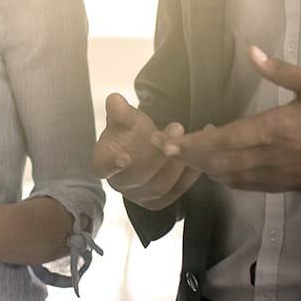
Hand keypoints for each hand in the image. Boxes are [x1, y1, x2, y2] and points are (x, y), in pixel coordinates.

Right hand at [93, 92, 199, 209]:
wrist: (142, 145)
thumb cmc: (128, 130)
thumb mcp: (124, 117)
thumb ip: (119, 110)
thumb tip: (115, 99)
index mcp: (103, 161)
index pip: (104, 165)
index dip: (112, 164)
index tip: (124, 159)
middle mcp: (118, 183)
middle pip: (138, 176)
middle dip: (159, 154)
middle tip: (176, 128)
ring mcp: (137, 195)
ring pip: (160, 186)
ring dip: (177, 164)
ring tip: (187, 140)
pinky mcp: (157, 201)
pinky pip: (175, 191)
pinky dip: (188, 176)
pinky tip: (197, 158)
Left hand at [159, 46, 300, 190]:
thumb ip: (280, 70)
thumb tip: (251, 51)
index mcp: (277, 129)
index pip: (227, 140)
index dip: (196, 144)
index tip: (170, 142)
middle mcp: (271, 156)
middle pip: (220, 162)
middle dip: (188, 156)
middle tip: (164, 146)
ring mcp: (275, 174)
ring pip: (229, 176)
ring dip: (203, 166)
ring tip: (185, 151)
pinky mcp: (281, 185)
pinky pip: (245, 185)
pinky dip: (224, 176)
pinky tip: (214, 164)